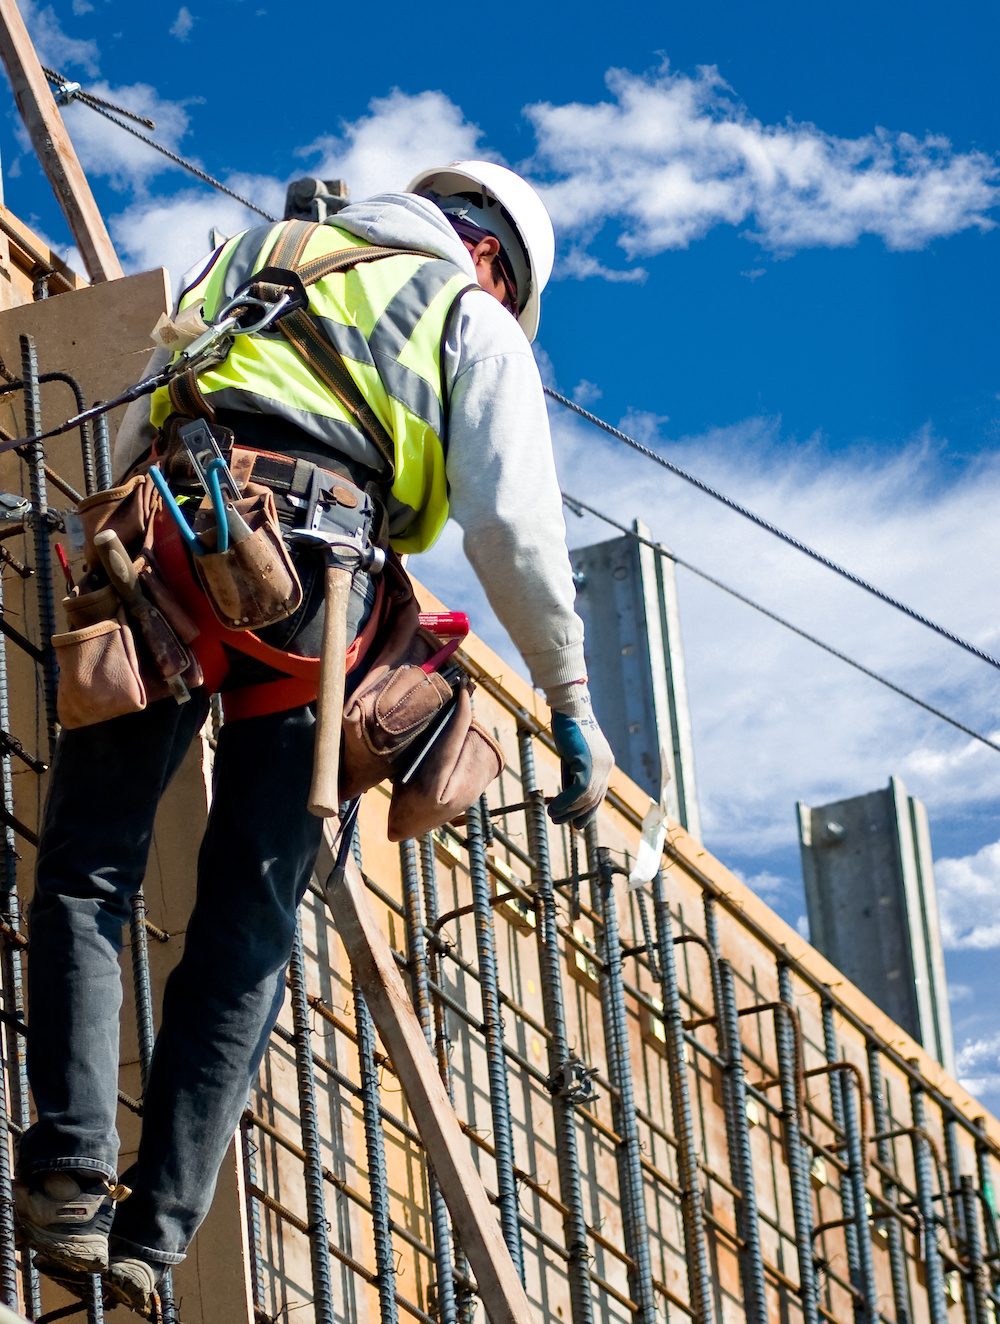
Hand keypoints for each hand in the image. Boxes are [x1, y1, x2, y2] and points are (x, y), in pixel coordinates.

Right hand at [545, 683, 613, 827]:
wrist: (569, 708)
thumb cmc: (567, 727)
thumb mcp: (571, 755)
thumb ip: (572, 773)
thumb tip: (567, 795)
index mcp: (605, 764)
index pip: (599, 794)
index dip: (588, 811)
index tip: (577, 823)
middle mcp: (606, 766)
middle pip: (593, 799)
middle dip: (577, 814)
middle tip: (559, 822)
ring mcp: (599, 765)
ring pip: (585, 798)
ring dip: (568, 810)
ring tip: (552, 817)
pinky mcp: (588, 763)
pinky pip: (578, 791)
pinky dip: (565, 802)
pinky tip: (553, 808)